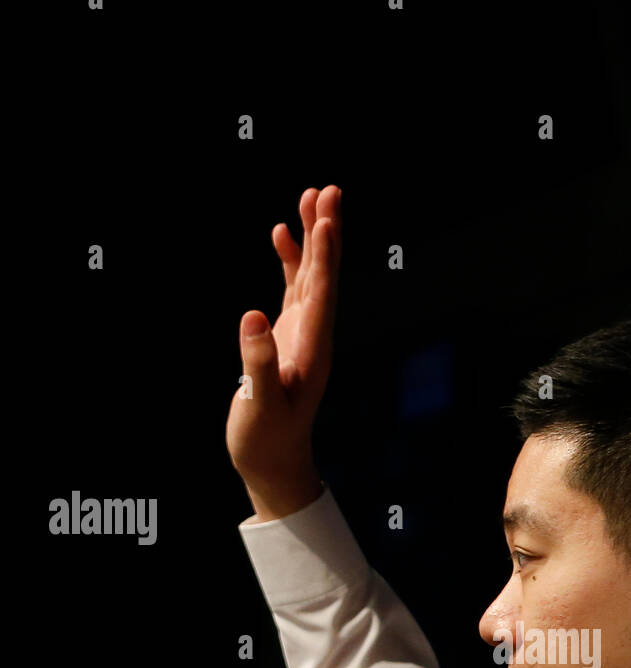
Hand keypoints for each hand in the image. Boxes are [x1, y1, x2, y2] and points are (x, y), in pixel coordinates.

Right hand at [227, 185, 341, 519]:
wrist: (272, 463)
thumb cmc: (266, 439)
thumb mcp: (259, 404)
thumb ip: (256, 362)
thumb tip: (252, 316)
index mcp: (312, 349)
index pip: (322, 292)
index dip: (324, 255)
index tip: (325, 218)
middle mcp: (314, 336)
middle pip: (324, 275)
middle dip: (326, 233)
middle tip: (327, 191)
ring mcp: (302, 335)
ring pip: (311, 276)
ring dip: (311, 239)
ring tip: (310, 197)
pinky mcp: (287, 337)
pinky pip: (293, 290)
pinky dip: (290, 262)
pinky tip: (282, 235)